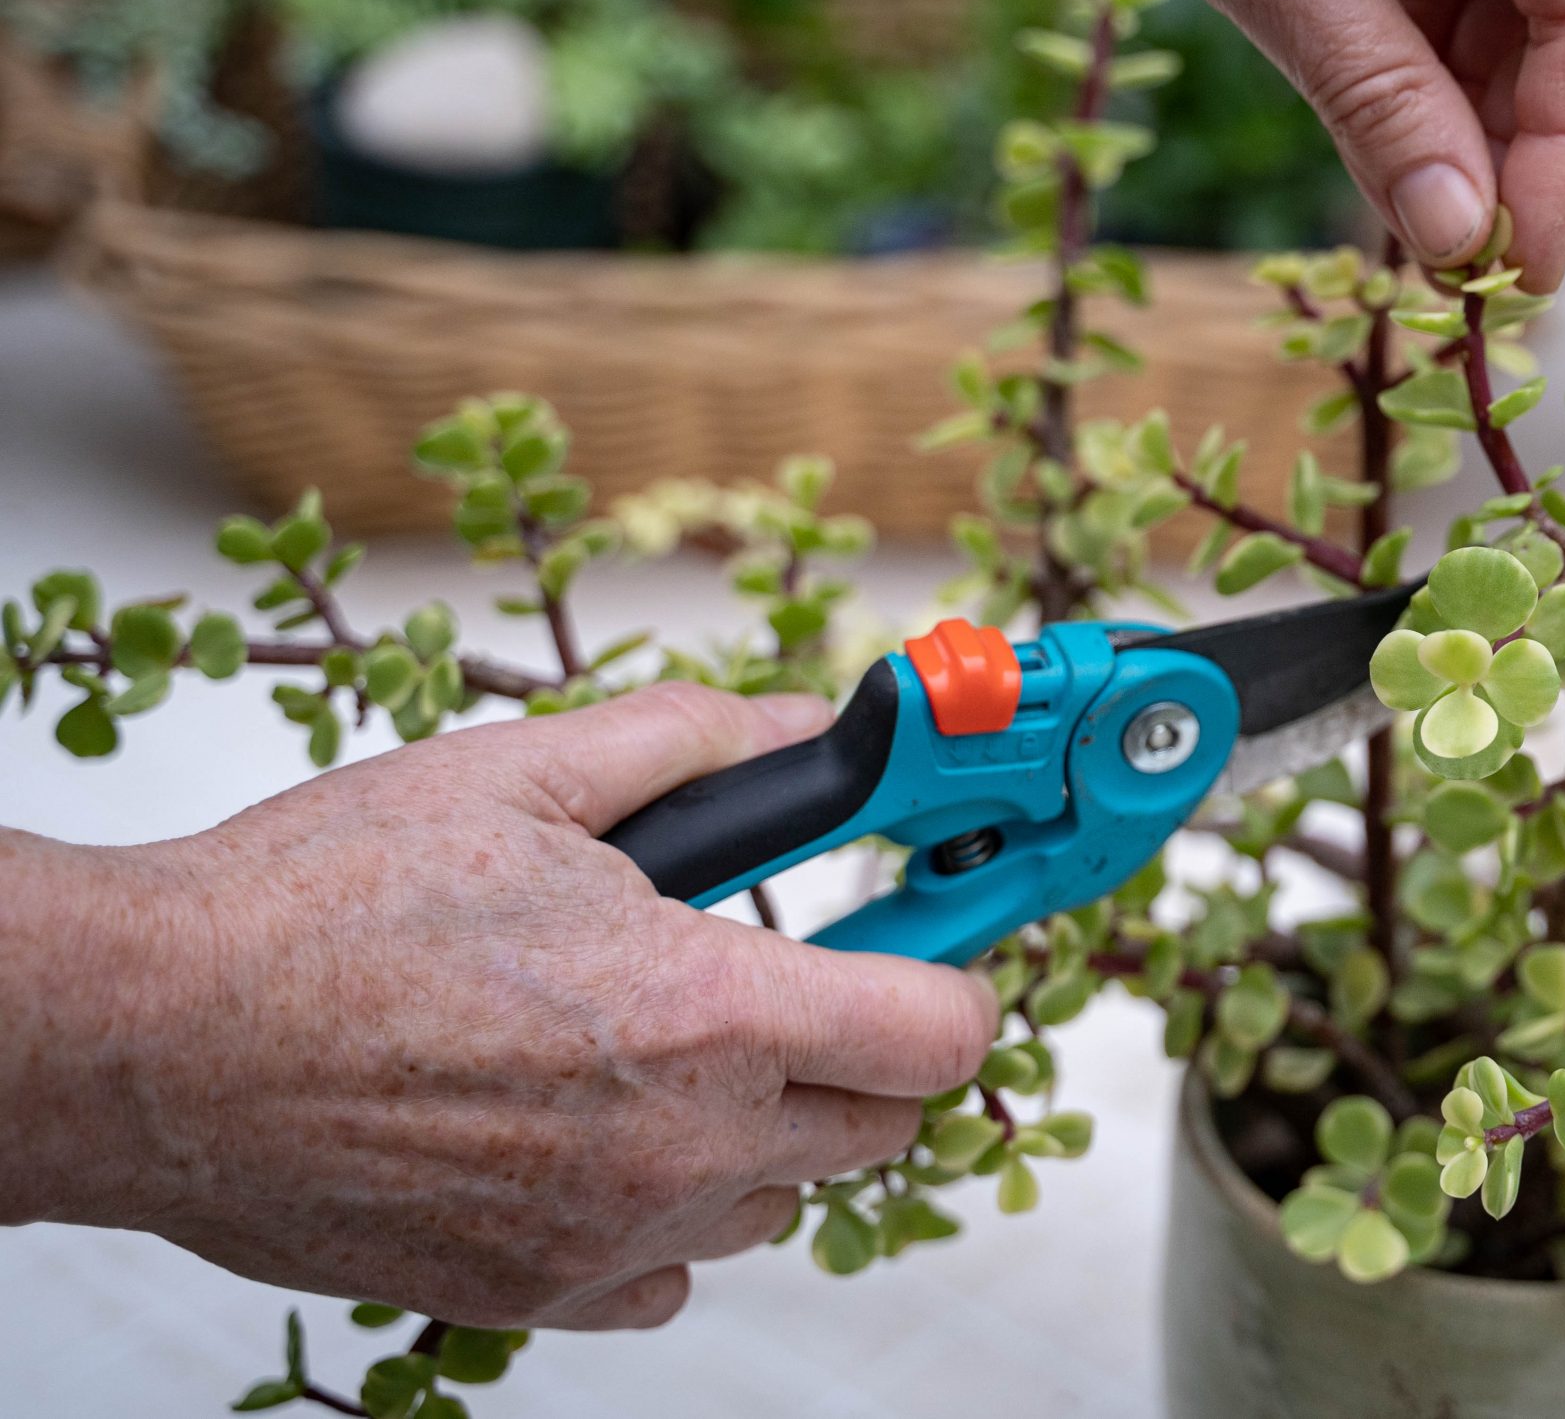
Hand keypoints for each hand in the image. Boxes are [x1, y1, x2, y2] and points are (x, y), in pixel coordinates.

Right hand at [0, 684, 998, 1329]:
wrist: (149, 1039)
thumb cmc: (314, 907)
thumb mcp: (525, 775)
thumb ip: (699, 744)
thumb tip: (806, 730)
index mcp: (704, 1014)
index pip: (939, 1034)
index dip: (953, 976)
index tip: (933, 944)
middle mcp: (679, 1146)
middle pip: (882, 1128)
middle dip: (862, 1048)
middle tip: (788, 979)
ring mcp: (608, 1236)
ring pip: (779, 1201)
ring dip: (763, 1131)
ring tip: (663, 1048)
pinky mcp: (532, 1297)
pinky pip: (674, 1274)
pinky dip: (670, 1212)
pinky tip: (597, 1134)